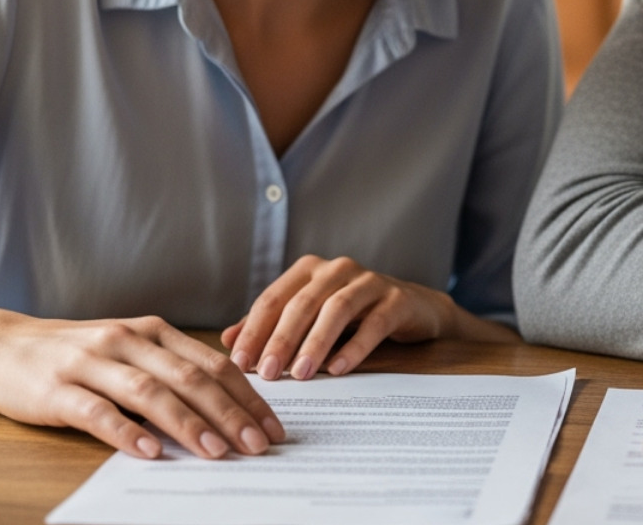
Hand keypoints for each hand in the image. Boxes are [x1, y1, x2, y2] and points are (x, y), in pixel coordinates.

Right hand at [0, 311, 283, 459]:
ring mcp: (92, 363)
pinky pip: (98, 412)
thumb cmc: (74, 353)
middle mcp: (128, 341)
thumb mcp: (129, 350)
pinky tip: (149, 452)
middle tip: (258, 445)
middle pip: (190, 379)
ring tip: (217, 451)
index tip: (273, 426)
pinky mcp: (58, 389)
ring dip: (188, 424)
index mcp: (153, 332)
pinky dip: (126, 432)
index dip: (247, 396)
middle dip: (230, 413)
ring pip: (151, 393)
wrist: (0, 345)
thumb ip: (170, 370)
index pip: (212, 364)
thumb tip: (225, 408)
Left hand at [222, 255, 470, 380]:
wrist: (413, 309)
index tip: (239, 363)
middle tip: (266, 373)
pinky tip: (339, 370)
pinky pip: (374, 323)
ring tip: (301, 374)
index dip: (254, 330)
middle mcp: (337, 269)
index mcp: (309, 271)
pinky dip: (355, 347)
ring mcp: (369, 281)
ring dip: (315, 343)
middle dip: (281, 339)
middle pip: (302, 303)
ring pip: (336, 309)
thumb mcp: (310, 318)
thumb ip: (272, 326)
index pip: (273, 299)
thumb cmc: (353, 316)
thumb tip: (229, 340)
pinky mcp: (397, 299)